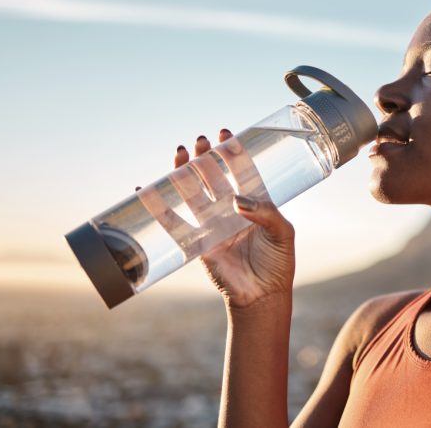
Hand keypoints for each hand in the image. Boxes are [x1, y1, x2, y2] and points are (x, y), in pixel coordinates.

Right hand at [175, 129, 295, 308]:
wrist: (263, 295)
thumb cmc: (279, 264)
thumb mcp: (284, 233)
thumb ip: (266, 214)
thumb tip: (237, 201)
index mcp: (255, 204)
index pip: (242, 172)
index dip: (232, 154)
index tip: (224, 135)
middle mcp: (231, 211)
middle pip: (214, 178)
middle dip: (206, 158)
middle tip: (200, 142)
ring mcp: (212, 225)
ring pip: (193, 193)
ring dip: (184, 173)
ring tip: (178, 153)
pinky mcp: (197, 243)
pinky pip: (174, 223)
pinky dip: (158, 207)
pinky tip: (146, 189)